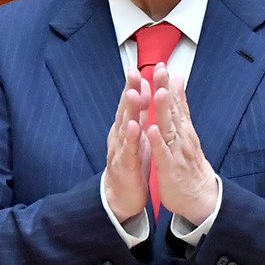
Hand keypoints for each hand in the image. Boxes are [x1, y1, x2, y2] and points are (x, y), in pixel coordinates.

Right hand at [101, 70, 151, 221]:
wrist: (120, 197)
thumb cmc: (131, 164)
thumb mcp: (137, 135)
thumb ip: (140, 112)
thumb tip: (144, 87)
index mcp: (125, 128)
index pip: (130, 103)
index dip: (133, 85)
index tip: (137, 67)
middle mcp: (120, 136)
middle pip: (125, 110)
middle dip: (129, 90)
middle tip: (133, 72)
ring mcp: (120, 150)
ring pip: (125, 127)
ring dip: (129, 110)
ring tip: (134, 93)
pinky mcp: (124, 166)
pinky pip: (128, 150)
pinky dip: (132, 138)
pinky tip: (136, 127)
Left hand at [146, 66, 218, 224]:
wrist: (200, 196)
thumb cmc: (189, 164)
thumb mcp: (186, 133)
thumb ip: (181, 107)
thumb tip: (179, 81)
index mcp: (183, 129)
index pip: (175, 102)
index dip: (168, 84)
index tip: (162, 65)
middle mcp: (182, 137)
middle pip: (173, 110)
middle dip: (166, 89)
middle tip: (160, 70)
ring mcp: (177, 152)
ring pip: (169, 129)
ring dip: (163, 111)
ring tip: (158, 93)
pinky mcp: (171, 168)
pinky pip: (163, 154)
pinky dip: (158, 142)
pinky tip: (152, 130)